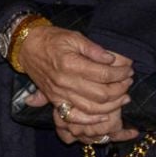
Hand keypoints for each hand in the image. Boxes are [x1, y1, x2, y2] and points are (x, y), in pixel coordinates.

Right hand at [15, 26, 138, 144]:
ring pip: (92, 108)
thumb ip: (93, 48)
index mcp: (70, 64)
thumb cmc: (51, 39)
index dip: (120, 74)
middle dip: (120, 89)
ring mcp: (59, 94)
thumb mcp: (73, 36)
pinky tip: (104, 116)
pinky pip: (74, 117)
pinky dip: (90, 120)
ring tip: (123, 97)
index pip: (103, 75)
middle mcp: (64, 82)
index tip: (128, 69)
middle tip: (128, 81)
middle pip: (101, 94)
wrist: (26, 47)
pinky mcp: (55, 101)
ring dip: (112, 105)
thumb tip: (112, 59)